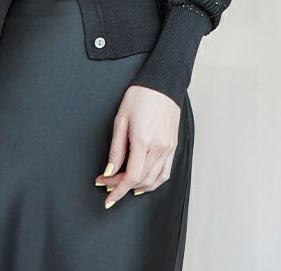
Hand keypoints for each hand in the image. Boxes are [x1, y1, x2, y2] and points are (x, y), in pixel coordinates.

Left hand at [95, 85, 180, 208]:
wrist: (161, 84)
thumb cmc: (139, 97)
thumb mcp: (121, 120)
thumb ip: (116, 149)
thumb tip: (110, 170)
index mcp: (143, 140)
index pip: (131, 176)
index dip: (117, 190)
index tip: (107, 196)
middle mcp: (159, 147)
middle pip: (140, 180)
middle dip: (121, 186)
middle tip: (107, 183)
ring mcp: (168, 148)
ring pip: (154, 180)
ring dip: (137, 187)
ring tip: (122, 186)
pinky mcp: (173, 146)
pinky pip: (165, 172)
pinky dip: (154, 183)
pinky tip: (143, 184)